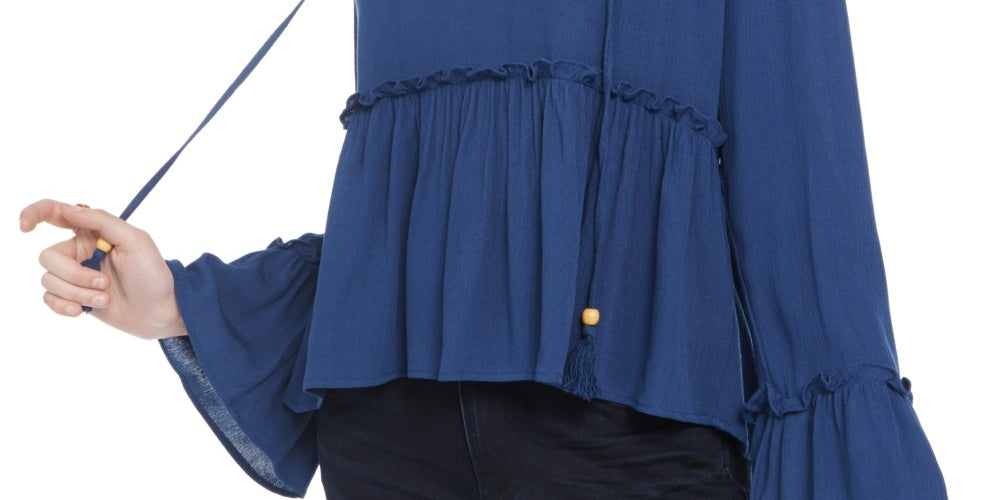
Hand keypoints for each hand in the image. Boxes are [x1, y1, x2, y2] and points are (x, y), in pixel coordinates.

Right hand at [20, 200, 186, 339]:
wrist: (161, 312)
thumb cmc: (154, 275)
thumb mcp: (136, 241)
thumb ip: (102, 221)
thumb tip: (69, 209)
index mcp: (94, 232)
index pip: (56, 213)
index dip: (34, 214)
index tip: (24, 227)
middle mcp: (80, 251)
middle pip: (49, 257)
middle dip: (74, 274)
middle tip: (104, 283)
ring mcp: (75, 275)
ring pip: (49, 280)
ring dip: (77, 293)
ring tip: (105, 299)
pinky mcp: (74, 298)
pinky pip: (49, 298)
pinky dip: (64, 306)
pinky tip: (82, 312)